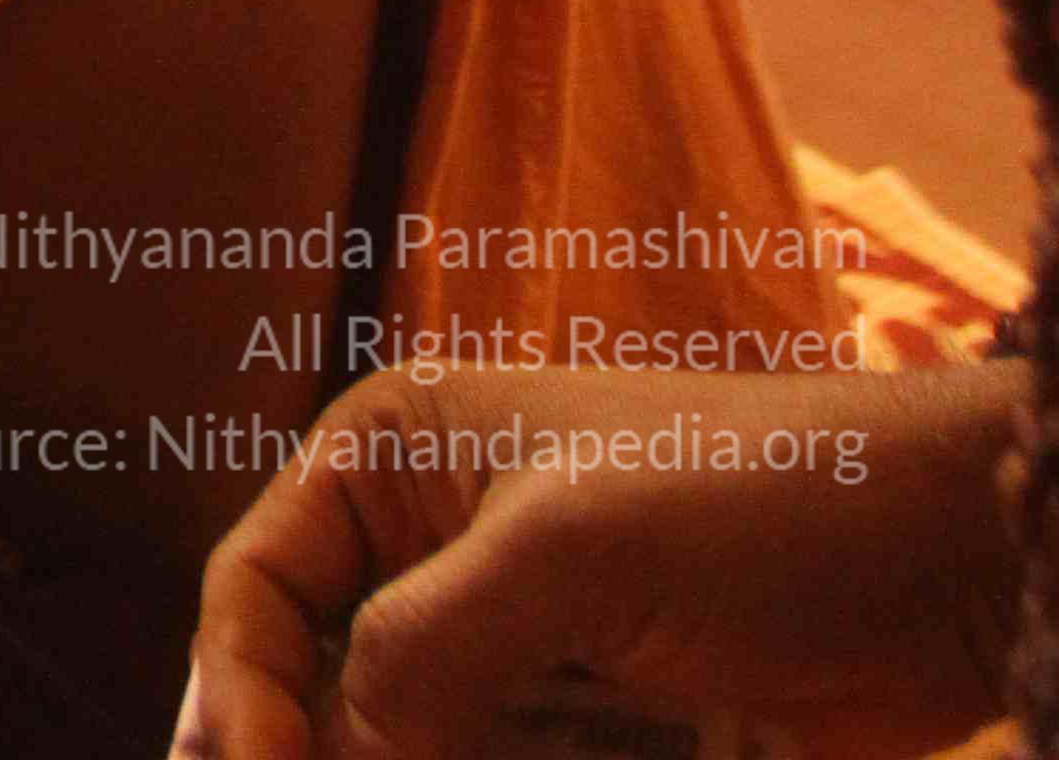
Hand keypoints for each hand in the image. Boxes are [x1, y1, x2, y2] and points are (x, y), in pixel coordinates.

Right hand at [171, 360, 1013, 759]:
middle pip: (319, 683)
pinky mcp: (594, 726)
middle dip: (308, 753)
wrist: (951, 560)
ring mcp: (517, 645)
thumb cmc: (760, 498)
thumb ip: (420, 650)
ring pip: (405, 746)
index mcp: (395, 458)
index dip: (235, 692)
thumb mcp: (565, 551)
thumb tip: (324, 754)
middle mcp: (434, 548)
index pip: (260, 585)